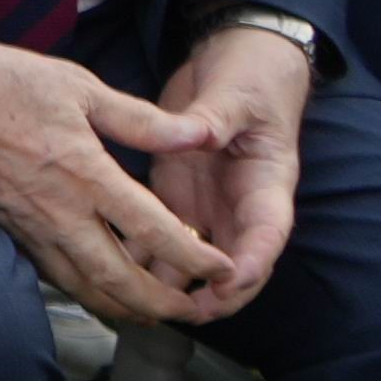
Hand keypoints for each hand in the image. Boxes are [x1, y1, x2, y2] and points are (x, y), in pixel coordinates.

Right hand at [0, 26, 232, 320]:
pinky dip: (84, 291)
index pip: (154, 231)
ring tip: (152, 314)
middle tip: (194, 309)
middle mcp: (59, 211)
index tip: (223, 269)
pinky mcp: (6, 228)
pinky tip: (99, 288)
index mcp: (86, 174)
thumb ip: (141, 119)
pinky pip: (53, 274)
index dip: (196, 258)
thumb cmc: (0, 80)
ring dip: (123, 308)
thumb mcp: (78, 86)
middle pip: (120, 280)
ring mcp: (29, 226)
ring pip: (84, 287)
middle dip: (163, 304)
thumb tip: (198, 135)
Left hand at [143, 23, 312, 316]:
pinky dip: (143, 261)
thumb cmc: (248, 80)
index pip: (267, 233)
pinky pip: (161, 242)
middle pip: (233, 264)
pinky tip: (113, 276)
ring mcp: (208, 208)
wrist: (235, 68)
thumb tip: (201, 132)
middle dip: (213, 294)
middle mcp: (239, 208)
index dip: (253, 261)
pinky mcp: (176, 202)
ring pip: (194, 262)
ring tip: (142, 308)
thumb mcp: (237, 94)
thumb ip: (216, 118)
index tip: (231, 281)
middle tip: (181, 312)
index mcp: (266, 185)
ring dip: (173, 287)